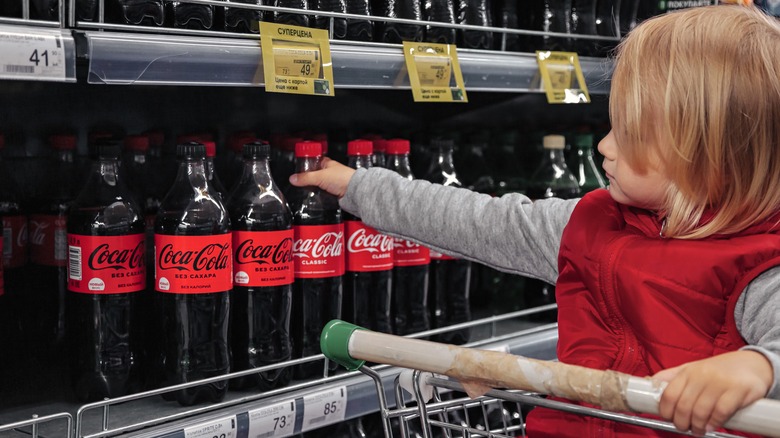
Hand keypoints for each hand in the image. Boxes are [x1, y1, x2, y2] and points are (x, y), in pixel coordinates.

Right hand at [288, 157, 355, 197]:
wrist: (355, 192)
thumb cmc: (343, 179)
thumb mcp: (320, 177)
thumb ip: (305, 178)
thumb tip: (293, 178)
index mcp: (328, 163)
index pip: (315, 161)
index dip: (307, 163)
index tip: (299, 167)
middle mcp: (331, 172)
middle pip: (316, 174)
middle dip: (308, 178)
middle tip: (299, 181)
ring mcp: (334, 182)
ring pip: (320, 184)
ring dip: (314, 187)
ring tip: (305, 190)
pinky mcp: (335, 192)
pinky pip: (324, 193)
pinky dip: (319, 194)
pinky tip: (315, 196)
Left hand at [653, 350, 771, 434]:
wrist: (752, 363)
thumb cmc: (718, 370)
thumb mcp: (692, 369)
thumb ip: (672, 377)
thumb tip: (648, 383)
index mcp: (687, 371)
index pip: (668, 394)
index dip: (665, 411)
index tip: (669, 419)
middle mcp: (702, 375)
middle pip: (683, 406)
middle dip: (681, 423)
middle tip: (685, 428)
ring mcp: (720, 382)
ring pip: (700, 411)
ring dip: (697, 426)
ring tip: (699, 430)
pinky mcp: (738, 390)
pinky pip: (721, 412)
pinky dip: (714, 423)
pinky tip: (713, 425)